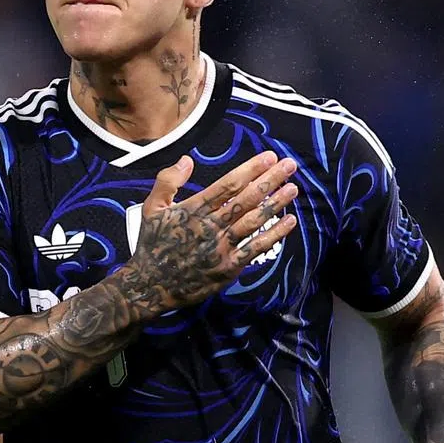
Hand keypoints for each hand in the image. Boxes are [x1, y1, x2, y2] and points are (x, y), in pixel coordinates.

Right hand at [119, 151, 298, 312]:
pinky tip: (289, 221)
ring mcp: (221, 248)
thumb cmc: (152, 244)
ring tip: (293, 188)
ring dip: (275, 203)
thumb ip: (168, 181)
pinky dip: (274, 234)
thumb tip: (187, 159)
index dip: (251, 169)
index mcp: (193, 209)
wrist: (150, 285)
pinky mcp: (228, 267)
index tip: (269, 157)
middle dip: (270, 180)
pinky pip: (256, 248)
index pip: (228, 185)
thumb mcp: (151, 208)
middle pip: (246, 199)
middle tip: (289, 166)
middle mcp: (210, 226)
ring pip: (254, 221)